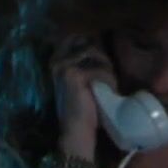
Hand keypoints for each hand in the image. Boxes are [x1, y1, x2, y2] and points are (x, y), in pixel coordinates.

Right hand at [49, 34, 117, 150]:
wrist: (78, 128)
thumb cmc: (85, 105)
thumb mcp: (85, 79)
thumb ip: (88, 63)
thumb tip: (101, 47)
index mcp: (57, 59)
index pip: (77, 38)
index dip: (94, 45)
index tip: (104, 61)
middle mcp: (58, 60)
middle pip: (91, 45)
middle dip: (104, 59)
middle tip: (107, 79)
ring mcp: (64, 66)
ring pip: (98, 56)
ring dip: (108, 71)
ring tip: (109, 87)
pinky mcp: (74, 75)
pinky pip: (101, 70)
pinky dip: (110, 81)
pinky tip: (108, 93)